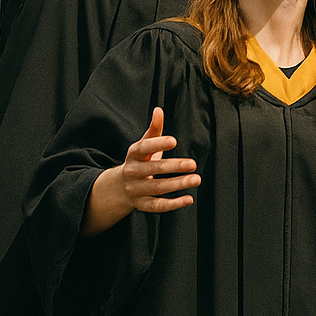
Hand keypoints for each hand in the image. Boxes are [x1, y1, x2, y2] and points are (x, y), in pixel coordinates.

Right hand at [81, 107, 199, 238]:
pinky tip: (189, 199)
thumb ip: (154, 129)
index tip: (174, 141)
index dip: (158, 144)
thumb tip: (158, 110)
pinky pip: (157, 206)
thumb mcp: (144, 144)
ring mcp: (136, 189)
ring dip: (178, 184)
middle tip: (193, 164)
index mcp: (134, 154)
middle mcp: (132, 172)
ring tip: (196, 179)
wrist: (119, 186)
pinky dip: (173, 204)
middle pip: (154, 169)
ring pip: (157, 188)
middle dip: (174, 166)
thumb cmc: (139, 160)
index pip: (144, 147)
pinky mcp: (141, 204)